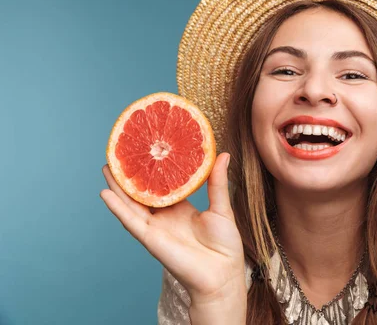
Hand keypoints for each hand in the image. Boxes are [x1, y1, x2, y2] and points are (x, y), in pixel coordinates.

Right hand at [100, 153, 245, 304]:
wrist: (222, 273)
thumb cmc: (225, 245)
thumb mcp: (221, 207)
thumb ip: (217, 182)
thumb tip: (223, 154)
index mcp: (180, 209)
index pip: (162, 185)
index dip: (153, 170)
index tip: (148, 151)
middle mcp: (165, 217)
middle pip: (142, 193)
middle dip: (130, 176)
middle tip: (120, 154)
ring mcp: (156, 227)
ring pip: (131, 204)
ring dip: (117, 187)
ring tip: (107, 167)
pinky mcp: (151, 238)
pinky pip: (130, 221)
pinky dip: (117, 208)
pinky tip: (105, 193)